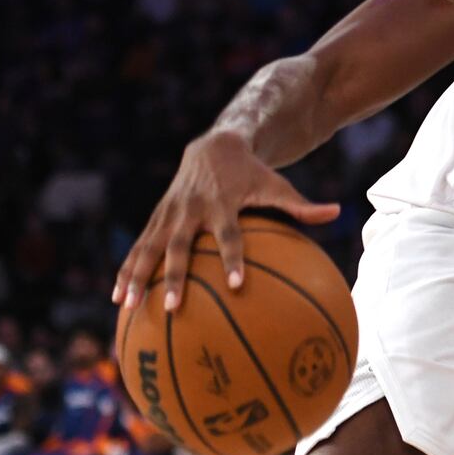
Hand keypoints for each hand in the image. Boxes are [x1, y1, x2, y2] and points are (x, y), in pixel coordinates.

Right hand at [113, 131, 338, 312]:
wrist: (213, 147)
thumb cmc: (252, 174)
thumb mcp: (276, 185)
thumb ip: (302, 206)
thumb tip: (337, 213)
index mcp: (223, 205)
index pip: (230, 235)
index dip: (234, 258)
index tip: (238, 284)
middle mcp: (192, 210)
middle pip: (182, 247)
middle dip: (176, 276)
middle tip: (174, 306)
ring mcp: (169, 215)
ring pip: (150, 248)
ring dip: (137, 277)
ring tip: (127, 306)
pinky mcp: (156, 219)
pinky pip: (138, 247)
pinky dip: (126, 270)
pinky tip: (115, 297)